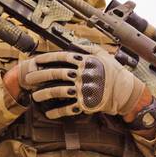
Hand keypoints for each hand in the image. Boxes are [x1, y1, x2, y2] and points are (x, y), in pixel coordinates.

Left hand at [5, 50, 146, 120]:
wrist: (127, 92)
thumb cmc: (116, 73)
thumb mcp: (104, 56)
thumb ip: (90, 48)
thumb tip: (77, 42)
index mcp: (85, 61)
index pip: (62, 57)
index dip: (48, 58)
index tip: (36, 60)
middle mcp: (82, 74)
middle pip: (56, 73)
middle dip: (40, 75)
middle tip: (29, 78)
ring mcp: (83, 89)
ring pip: (58, 91)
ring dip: (44, 94)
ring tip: (34, 97)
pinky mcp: (86, 103)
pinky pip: (68, 108)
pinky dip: (57, 112)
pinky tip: (49, 114)